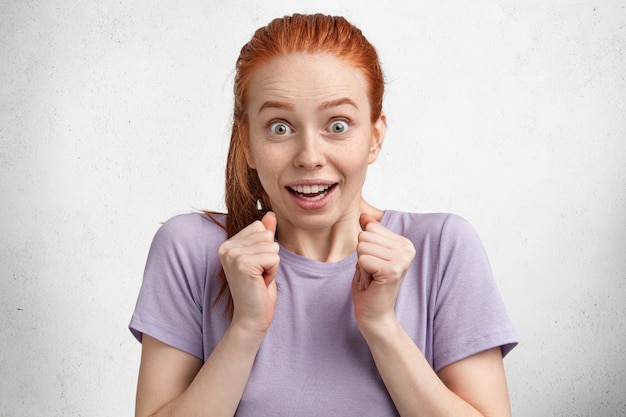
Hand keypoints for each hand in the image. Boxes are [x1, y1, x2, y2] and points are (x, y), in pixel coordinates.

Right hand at [218, 212, 279, 333]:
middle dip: (270, 256)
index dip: (265, 248)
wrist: (252, 316)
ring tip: (259, 278)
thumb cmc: (258, 288)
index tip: (256, 267)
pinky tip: (261, 282)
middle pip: (267, 235)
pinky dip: (273, 272)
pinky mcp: (243, 264)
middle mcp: (226, 247)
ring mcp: (233, 255)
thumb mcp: (262, 257)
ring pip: (272, 246)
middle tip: (258, 274)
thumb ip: (265, 235)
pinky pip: (274, 258)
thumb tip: (271, 214)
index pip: (259, 227)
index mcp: (228, 244)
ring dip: (272, 265)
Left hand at [352, 213, 415, 328]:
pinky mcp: (393, 270)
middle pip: (365, 236)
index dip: (365, 248)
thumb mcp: (369, 254)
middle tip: (372, 274)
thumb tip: (364, 215)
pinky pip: (362, 260)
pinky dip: (361, 273)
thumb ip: (369, 234)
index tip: (374, 265)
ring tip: (372, 278)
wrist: (374, 314)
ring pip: (362, 247)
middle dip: (362, 257)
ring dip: (361, 266)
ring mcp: (402, 259)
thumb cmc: (370, 285)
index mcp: (404, 243)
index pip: (370, 228)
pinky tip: (372, 284)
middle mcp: (408, 249)